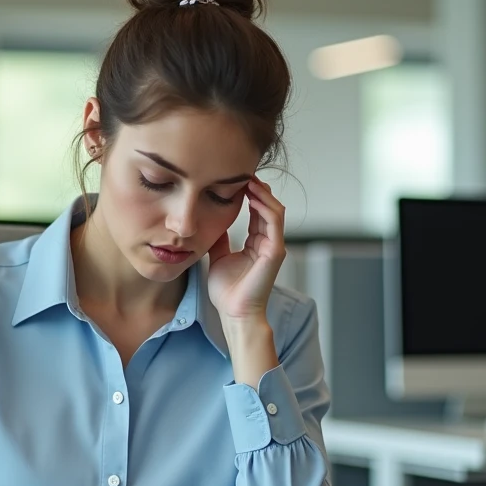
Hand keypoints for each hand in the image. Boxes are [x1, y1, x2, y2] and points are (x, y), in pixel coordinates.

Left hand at [207, 176, 286, 320]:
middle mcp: (268, 242)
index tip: (234, 179)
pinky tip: (253, 195)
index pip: (256, 211)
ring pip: (274, 210)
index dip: (248, 194)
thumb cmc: (227, 292)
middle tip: (243, 171)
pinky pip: (274, 222)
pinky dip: (265, 206)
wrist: (233, 313)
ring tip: (249, 178)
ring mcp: (273, 246)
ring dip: (263, 193)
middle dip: (257, 188)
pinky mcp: (275, 252)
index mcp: (256, 243)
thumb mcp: (218, 257)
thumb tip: (211, 221)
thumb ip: (219, 239)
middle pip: (268, 206)